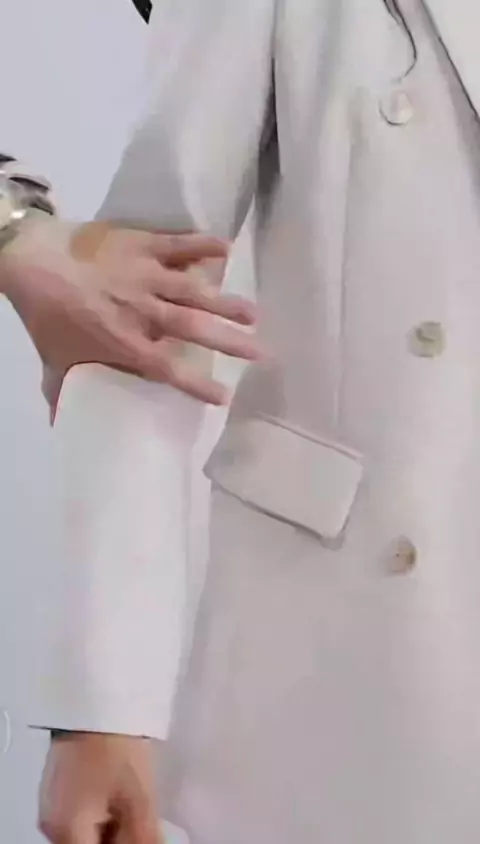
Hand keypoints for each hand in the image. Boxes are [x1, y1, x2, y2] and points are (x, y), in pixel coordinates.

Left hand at [0, 217, 258, 409]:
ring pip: (193, 289)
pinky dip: (202, 245)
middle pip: (193, 328)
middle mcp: (141, 310)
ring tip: (254, 313)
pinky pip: (178, 244)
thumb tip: (61, 424)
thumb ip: (62, 392)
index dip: (197, 385)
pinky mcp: (141, 243)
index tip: (224, 397)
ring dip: (226, 301)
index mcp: (123, 342)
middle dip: (230, 341)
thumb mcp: (54, 360)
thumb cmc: (46, 315)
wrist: (30, 259)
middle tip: (260, 352)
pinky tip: (227, 249)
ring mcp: (144, 274)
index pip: (167, 368)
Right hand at [38, 734, 162, 843]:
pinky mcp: (59, 788)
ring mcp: (53, 805)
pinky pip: (80, 816)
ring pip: (86, 832)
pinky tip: (122, 797)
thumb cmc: (117, 749)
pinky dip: (102, 814)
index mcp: (67, 832)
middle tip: (143, 819)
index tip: (141, 833)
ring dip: (111, 828)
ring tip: (135, 806)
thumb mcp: (139, 801)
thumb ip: (144, 839)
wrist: (96, 699)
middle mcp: (51, 825)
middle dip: (118, 838)